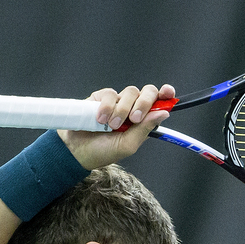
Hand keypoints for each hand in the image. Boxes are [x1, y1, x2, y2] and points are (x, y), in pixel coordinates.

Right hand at [59, 84, 174, 169]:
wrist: (76, 151)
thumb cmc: (103, 151)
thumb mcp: (128, 145)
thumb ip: (145, 128)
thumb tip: (164, 113)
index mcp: (142, 120)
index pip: (158, 103)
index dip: (165, 94)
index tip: (168, 92)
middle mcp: (132, 108)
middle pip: (146, 92)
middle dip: (144, 102)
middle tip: (134, 118)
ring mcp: (117, 102)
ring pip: (129, 92)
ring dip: (122, 109)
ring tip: (112, 125)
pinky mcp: (101, 97)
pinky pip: (110, 93)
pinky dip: (107, 106)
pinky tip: (100, 119)